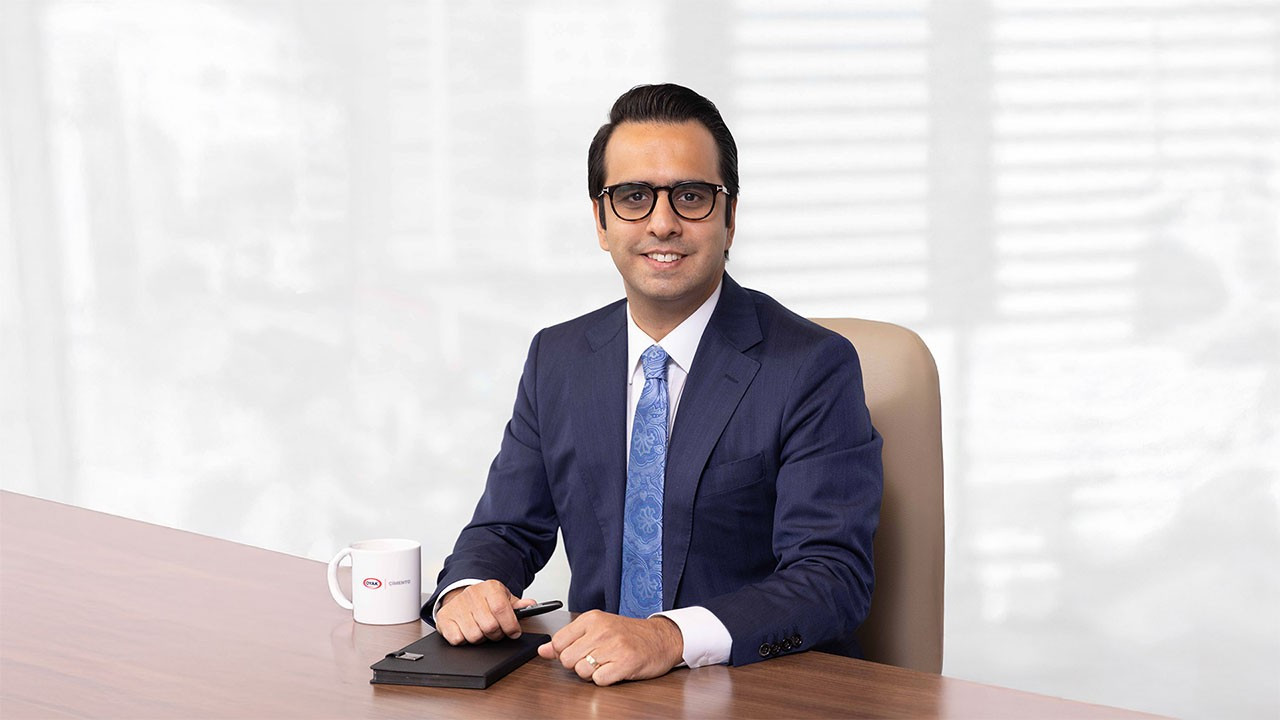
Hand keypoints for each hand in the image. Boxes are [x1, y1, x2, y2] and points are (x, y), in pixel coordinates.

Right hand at [436, 580, 536, 644]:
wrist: (461, 596)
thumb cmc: (485, 601)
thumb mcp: (504, 599)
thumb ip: (518, 605)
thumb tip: (530, 605)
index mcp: (490, 588)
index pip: (501, 609)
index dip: (510, 625)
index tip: (514, 633)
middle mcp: (472, 594)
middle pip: (489, 626)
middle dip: (496, 635)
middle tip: (496, 632)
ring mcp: (456, 606)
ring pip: (474, 636)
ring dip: (480, 639)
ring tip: (481, 630)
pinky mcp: (444, 618)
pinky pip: (457, 639)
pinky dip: (464, 640)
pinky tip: (466, 631)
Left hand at [537, 610, 683, 685]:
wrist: (662, 638)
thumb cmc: (628, 634)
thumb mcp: (596, 629)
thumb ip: (567, 639)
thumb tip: (542, 650)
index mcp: (591, 619)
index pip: (558, 643)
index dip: (566, 653)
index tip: (580, 651)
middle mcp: (602, 630)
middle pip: (567, 660)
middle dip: (578, 665)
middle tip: (596, 659)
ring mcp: (614, 646)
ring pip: (581, 671)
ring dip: (592, 674)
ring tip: (607, 663)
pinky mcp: (626, 663)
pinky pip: (599, 680)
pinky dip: (605, 679)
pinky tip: (615, 669)